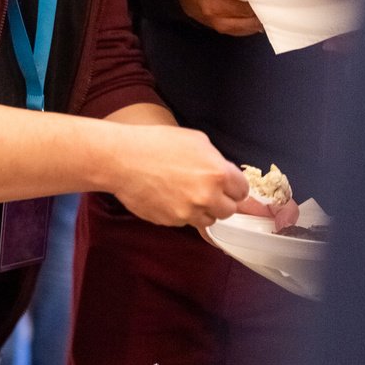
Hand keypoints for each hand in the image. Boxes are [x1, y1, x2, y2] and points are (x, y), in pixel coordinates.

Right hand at [104, 125, 248, 227]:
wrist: (122, 160)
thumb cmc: (156, 144)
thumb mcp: (197, 142)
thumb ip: (216, 162)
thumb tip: (223, 176)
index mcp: (218, 174)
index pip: (242, 192)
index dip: (234, 187)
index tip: (227, 186)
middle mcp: (206, 197)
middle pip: (228, 211)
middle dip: (220, 201)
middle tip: (207, 191)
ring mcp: (187, 212)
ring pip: (208, 220)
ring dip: (202, 211)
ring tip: (186, 196)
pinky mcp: (169, 221)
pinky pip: (184, 222)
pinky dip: (181, 213)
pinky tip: (168, 198)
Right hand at [178, 0, 262, 35]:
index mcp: (210, 3)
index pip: (241, 4)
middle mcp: (216, 18)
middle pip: (247, 16)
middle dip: (264, 7)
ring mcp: (220, 25)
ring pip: (247, 26)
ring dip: (263, 18)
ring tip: (277, 6)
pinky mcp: (224, 28)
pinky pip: (244, 30)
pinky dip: (256, 24)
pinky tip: (266, 15)